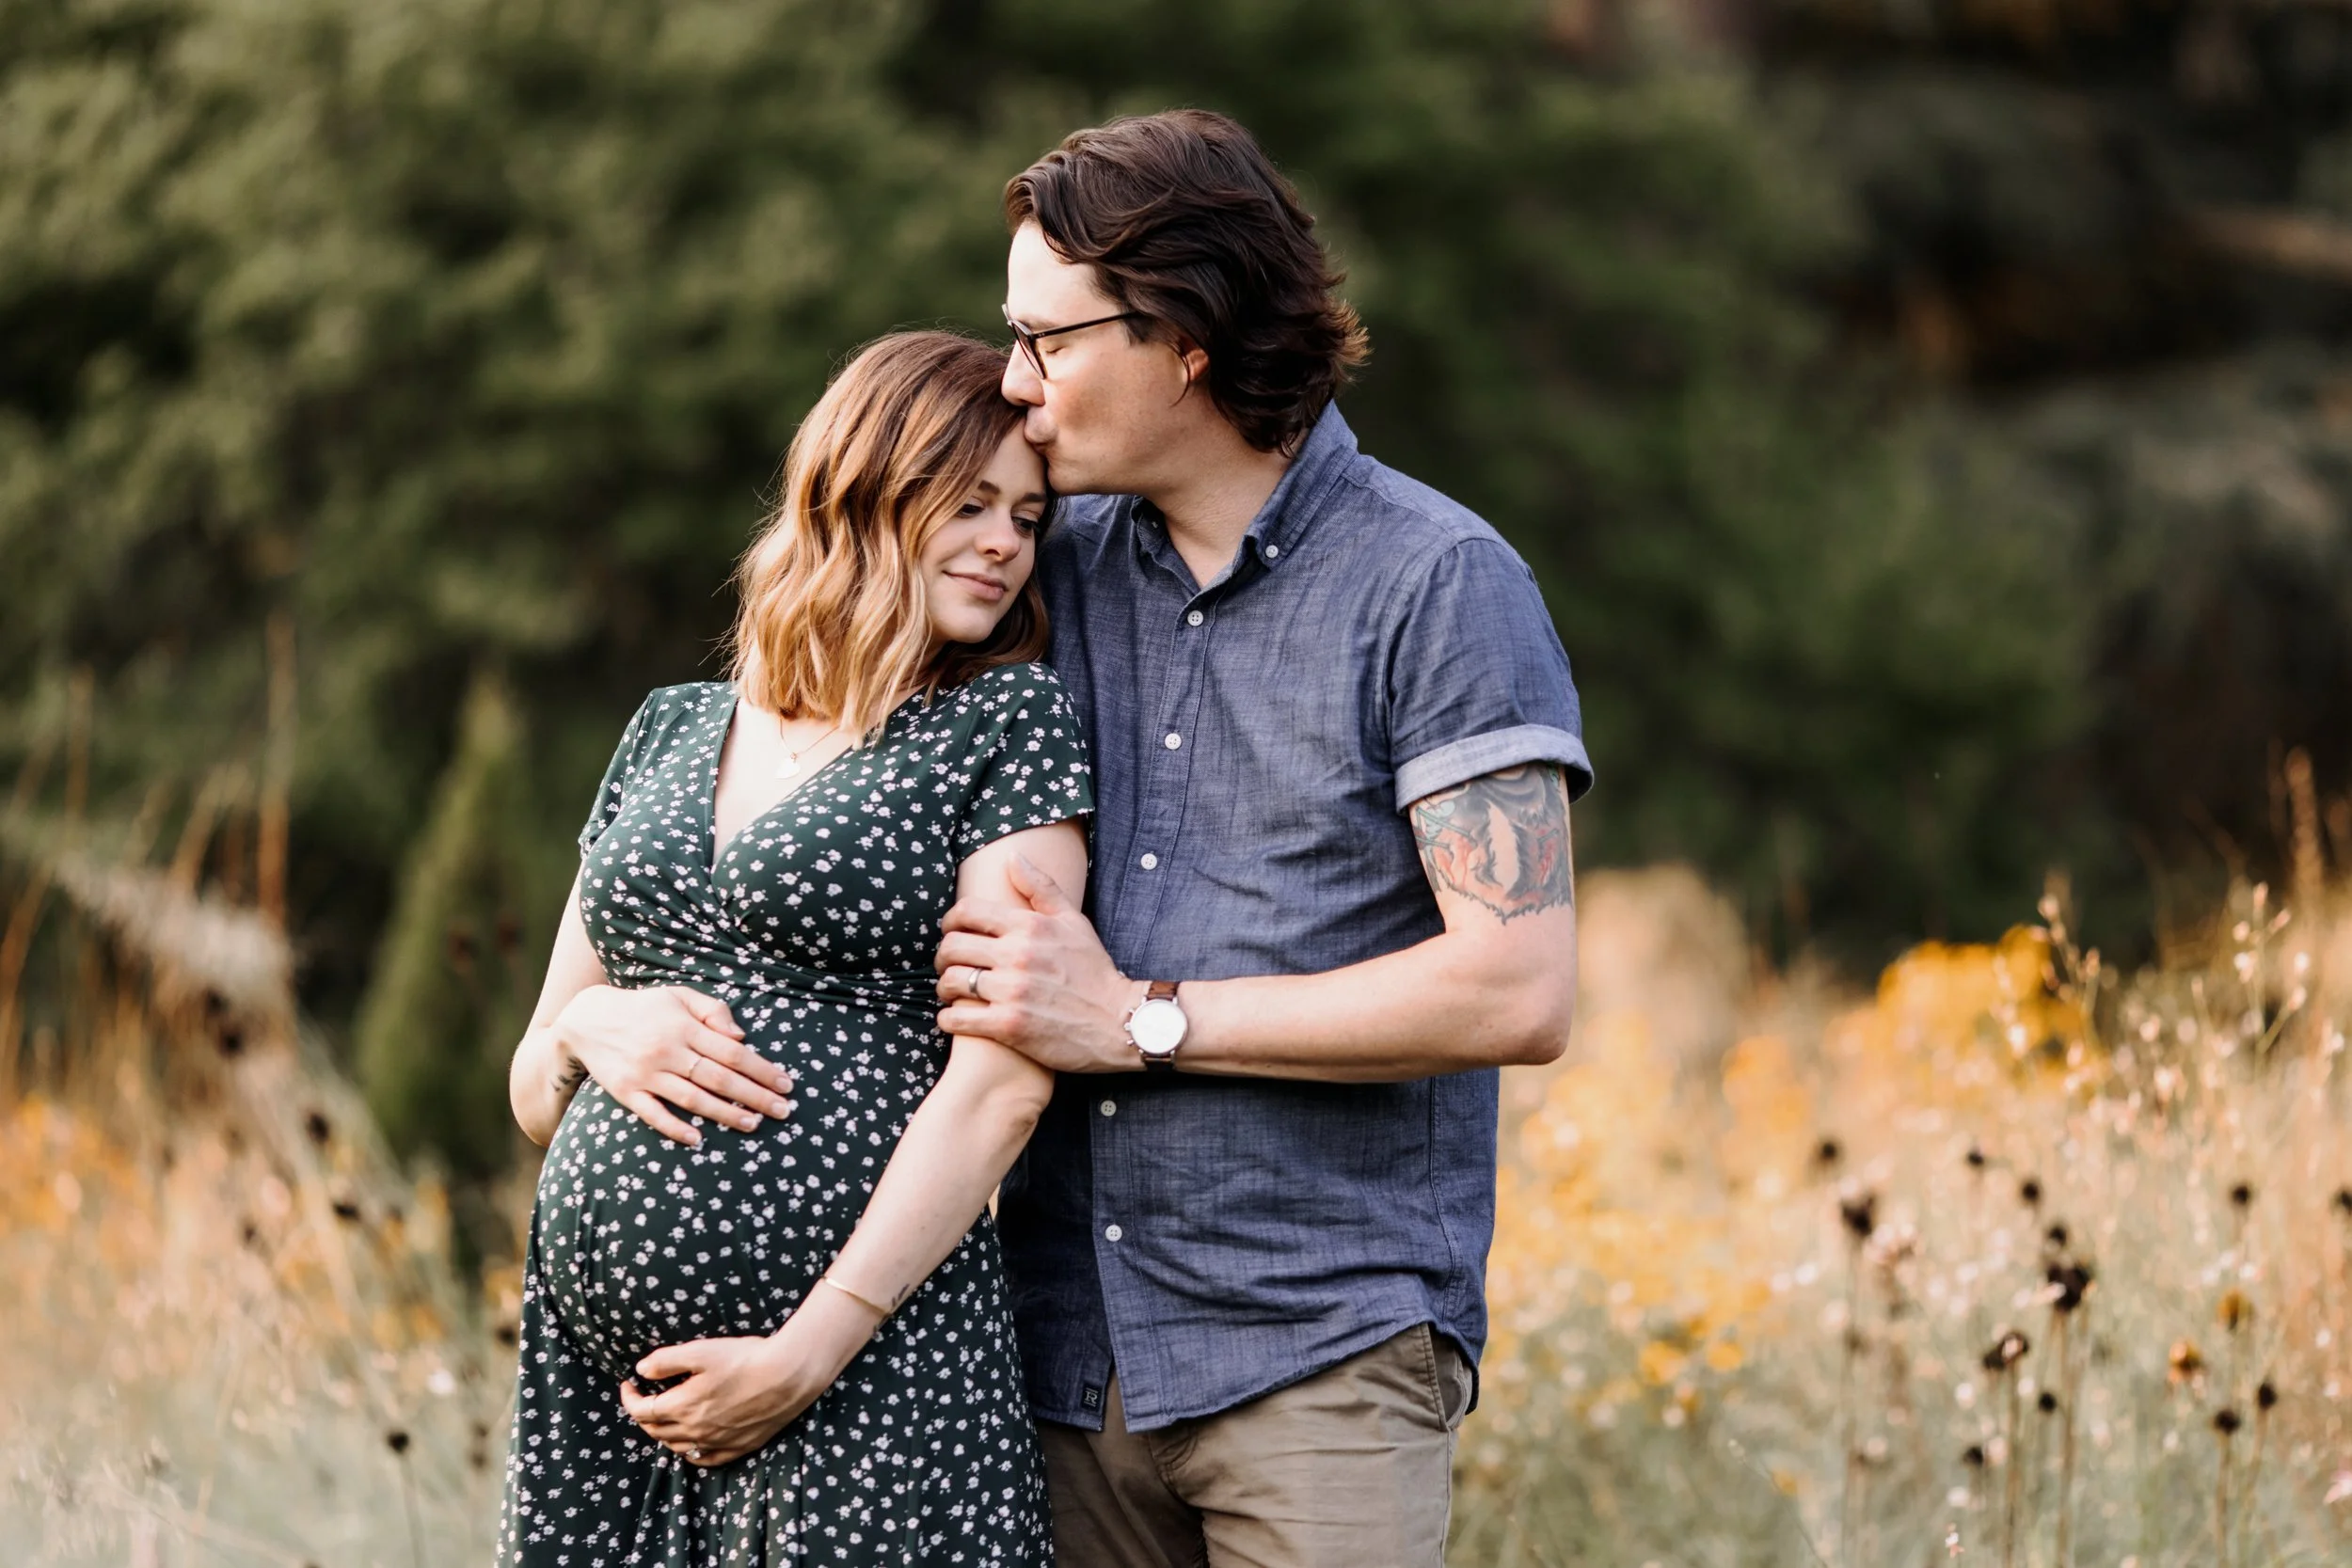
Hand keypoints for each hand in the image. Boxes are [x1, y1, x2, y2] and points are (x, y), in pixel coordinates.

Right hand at [557, 984, 792, 1145]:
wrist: (588, 1019)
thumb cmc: (645, 1008)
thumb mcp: (679, 997)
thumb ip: (713, 1011)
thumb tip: (742, 1037)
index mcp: (683, 1026)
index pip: (732, 1053)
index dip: (762, 1070)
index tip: (786, 1084)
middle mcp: (666, 1050)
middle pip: (718, 1078)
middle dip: (754, 1096)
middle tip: (783, 1111)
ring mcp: (645, 1073)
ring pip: (692, 1098)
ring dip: (724, 1113)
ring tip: (753, 1124)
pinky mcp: (626, 1092)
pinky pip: (653, 1114)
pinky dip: (675, 1128)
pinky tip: (698, 1139)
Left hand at [619, 1287, 876, 1465]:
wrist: (789, 1375)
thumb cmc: (745, 1358)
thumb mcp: (701, 1350)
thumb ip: (666, 1361)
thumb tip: (640, 1370)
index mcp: (683, 1406)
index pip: (643, 1411)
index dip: (630, 1398)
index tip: (629, 1384)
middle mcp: (696, 1429)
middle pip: (657, 1432)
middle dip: (644, 1416)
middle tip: (644, 1399)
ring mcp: (718, 1441)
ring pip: (678, 1447)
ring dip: (663, 1434)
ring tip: (663, 1419)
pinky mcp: (739, 1446)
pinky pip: (706, 1458)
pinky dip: (691, 1453)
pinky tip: (691, 1445)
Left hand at [934, 856, 1139, 1072]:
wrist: (1118, 1023)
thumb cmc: (1095, 971)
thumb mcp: (1075, 922)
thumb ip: (1041, 887)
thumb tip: (1013, 858)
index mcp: (1030, 927)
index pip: (967, 911)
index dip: (950, 921)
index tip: (952, 932)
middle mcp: (1017, 955)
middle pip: (952, 946)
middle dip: (943, 956)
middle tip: (948, 965)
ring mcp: (1012, 991)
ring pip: (951, 982)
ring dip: (945, 988)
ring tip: (953, 992)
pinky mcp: (1009, 1026)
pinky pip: (957, 1018)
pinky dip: (949, 1019)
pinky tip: (955, 1019)